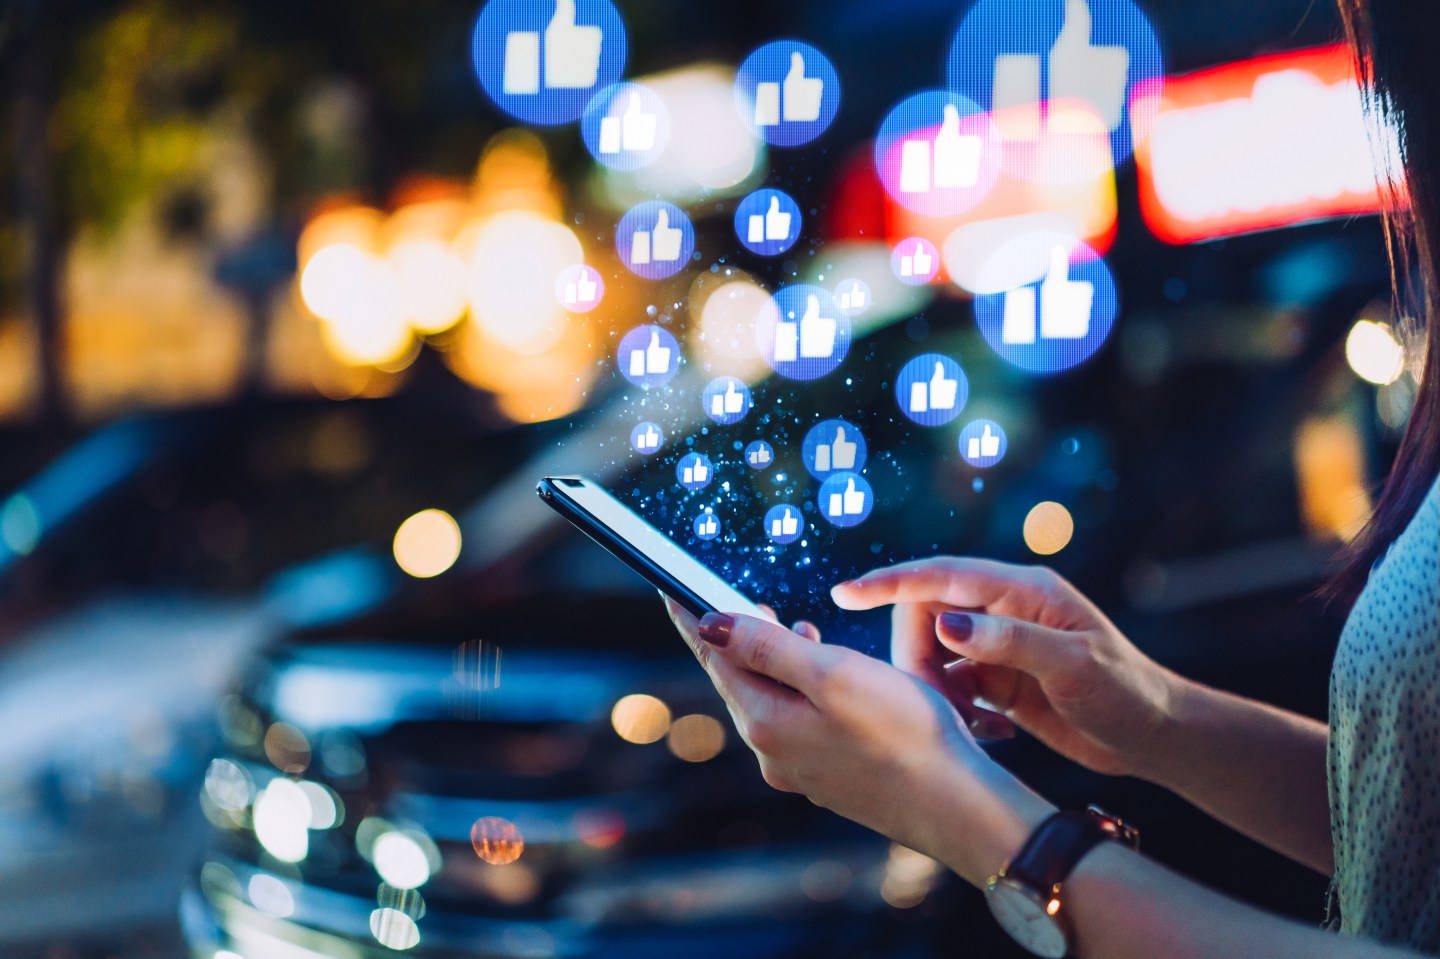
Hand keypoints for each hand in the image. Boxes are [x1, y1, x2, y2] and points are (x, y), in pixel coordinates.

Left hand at [664, 599, 1051, 884]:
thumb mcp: (832, 674)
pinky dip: (804, 692)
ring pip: (773, 702)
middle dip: (741, 638)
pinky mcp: (830, 777)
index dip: (693, 618)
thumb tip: (709, 624)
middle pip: (740, 681)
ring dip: (778, 663)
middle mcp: (773, 753)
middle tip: (745, 598)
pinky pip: (800, 723)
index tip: (670, 588)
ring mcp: (801, 770)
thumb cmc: (903, 733)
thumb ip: (767, 648)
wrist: (957, 806)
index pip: (715, 658)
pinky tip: (830, 680)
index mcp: (766, 723)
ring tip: (800, 629)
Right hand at [831, 558, 1178, 778]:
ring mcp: (998, 646)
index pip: (942, 576)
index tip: (845, 594)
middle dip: (918, 658)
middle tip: (941, 702)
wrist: (1154, 737)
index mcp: (1022, 590)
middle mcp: (1004, 611)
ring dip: (937, 690)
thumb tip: (946, 623)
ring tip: (972, 722)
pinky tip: (991, 734)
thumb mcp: (1073, 665)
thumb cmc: (1125, 692)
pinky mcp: (997, 681)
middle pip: (927, 617)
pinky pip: (951, 687)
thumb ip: (1009, 641)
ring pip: (934, 657)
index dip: (890, 583)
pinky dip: (955, 711)